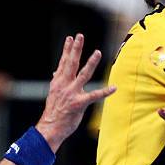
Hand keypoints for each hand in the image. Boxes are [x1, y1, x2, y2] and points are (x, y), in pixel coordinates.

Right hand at [36, 34, 114, 151]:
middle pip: (71, 63)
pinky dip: (104, 92)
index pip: (63, 62)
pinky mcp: (79, 103)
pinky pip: (94, 96)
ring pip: (83, 75)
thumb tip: (56, 72)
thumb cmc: (54, 112)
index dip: (67, 50)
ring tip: (98, 52)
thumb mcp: (53, 94)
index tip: (70, 38)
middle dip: (76, 49)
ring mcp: (72, 93)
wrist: (50, 128)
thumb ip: (57, 81)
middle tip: (80, 36)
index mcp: (58, 82)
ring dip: (91, 63)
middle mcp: (64, 85)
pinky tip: (113, 88)